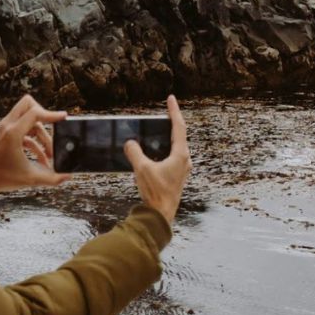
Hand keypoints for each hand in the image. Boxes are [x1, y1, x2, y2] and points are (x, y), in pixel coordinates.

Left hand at [0, 95, 69, 194]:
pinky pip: (24, 128)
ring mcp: (6, 127)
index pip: (35, 112)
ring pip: (29, 117)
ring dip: (42, 133)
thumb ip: (51, 178)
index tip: (63, 118)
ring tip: (50, 154)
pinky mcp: (6, 132)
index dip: (51, 114)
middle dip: (44, 114)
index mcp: (13, 133)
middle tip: (52, 128)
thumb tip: (68, 176)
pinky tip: (42, 158)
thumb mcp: (30, 179)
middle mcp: (8, 125)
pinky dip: (34, 140)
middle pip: (28, 103)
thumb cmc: (2, 178)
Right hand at [124, 95, 191, 224]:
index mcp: (180, 154)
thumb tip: (130, 143)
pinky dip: (166, 148)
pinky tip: (156, 151)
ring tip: (160, 128)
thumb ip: (135, 153)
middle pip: (180, 135)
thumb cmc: (155, 192)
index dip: (174, 111)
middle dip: (172, 122)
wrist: (160, 216)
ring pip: (176, 146)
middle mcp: (184, 160)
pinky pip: (173, 156)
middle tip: (166, 111)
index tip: (171, 98)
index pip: (179, 126)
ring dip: (169, 136)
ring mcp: (182, 169)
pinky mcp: (177, 176)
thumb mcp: (142, 169)